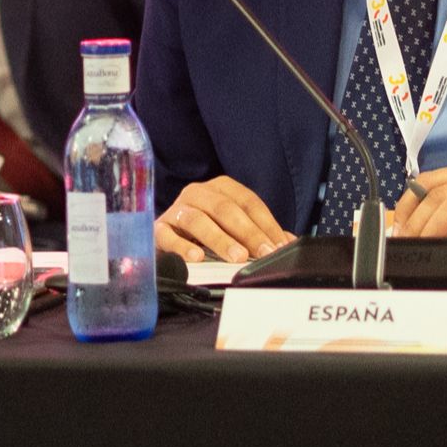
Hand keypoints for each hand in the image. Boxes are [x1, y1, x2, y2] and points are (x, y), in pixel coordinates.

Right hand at [154, 176, 291, 263]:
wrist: (165, 237)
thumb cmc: (204, 232)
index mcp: (219, 188)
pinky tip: (197, 258)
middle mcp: (197, 193)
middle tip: (263, 253)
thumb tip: (289, 242)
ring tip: (236, 257)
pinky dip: (183, 246)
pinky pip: (169, 235)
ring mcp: (176, 210)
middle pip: (225, 208)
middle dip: (248, 232)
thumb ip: (259, 233)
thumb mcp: (233, 228)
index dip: (266, 224)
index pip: (248, 202)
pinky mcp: (158, 229)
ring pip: (198, 219)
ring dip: (220, 239)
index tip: (279, 246)